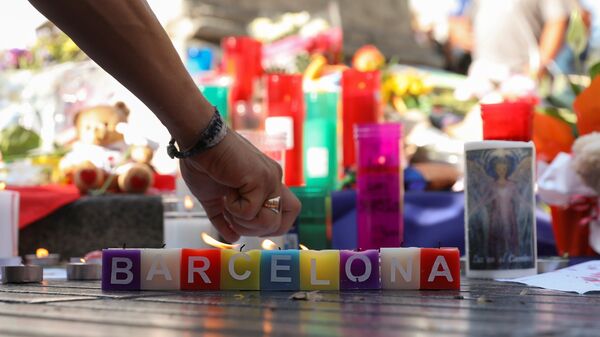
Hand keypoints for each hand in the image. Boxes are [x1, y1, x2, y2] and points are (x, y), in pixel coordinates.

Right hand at [180, 129, 300, 242]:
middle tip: (235, 220)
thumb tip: (233, 239)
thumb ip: (225, 219)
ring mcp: (270, 179)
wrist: (198, 140)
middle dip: (256, 231)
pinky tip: (225, 193)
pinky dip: (234, 210)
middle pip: (283, 222)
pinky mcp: (260, 179)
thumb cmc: (203, 164)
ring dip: (244, 222)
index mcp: (266, 183)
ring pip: (269, 221)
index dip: (268, 227)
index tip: (244, 225)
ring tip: (228, 205)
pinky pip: (251, 212)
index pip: (286, 214)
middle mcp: (273, 180)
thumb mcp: (215, 199)